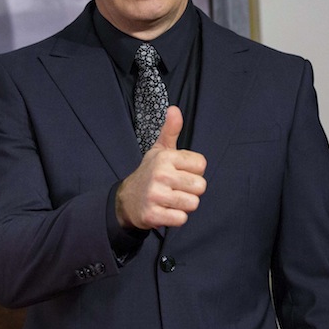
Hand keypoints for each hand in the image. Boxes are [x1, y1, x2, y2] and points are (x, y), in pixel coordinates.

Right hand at [115, 106, 206, 229]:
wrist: (127, 200)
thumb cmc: (150, 173)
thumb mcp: (159, 150)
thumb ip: (170, 130)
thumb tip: (174, 109)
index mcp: (165, 157)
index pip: (201, 165)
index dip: (193, 171)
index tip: (179, 172)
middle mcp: (160, 174)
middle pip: (200, 186)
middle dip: (190, 190)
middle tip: (175, 188)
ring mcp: (156, 195)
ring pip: (193, 203)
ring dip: (184, 205)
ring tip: (170, 199)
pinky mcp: (153, 214)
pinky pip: (181, 219)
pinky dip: (176, 218)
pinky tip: (165, 210)